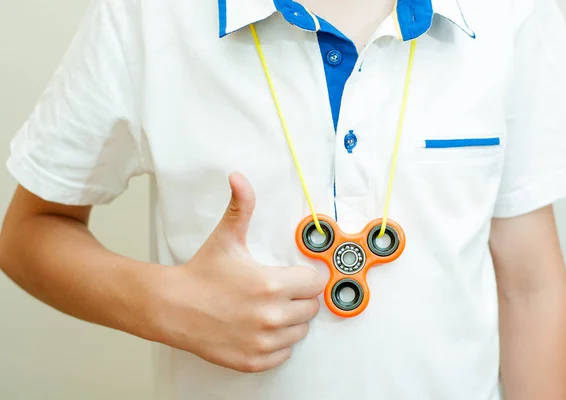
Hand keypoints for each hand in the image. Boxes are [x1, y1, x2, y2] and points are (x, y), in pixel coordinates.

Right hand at [155, 172, 325, 372]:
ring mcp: (263, 342)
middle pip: (311, 308)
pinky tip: (260, 328)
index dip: (305, 276)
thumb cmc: (200, 274)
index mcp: (271, 285)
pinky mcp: (254, 360)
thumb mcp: (225, 237)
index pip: (316, 283)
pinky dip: (277, 343)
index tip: (292, 275)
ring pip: (300, 331)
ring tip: (266, 309)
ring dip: (289, 321)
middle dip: (298, 298)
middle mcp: (271, 316)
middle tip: (275, 291)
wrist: (172, 308)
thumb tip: (239, 177)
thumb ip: (240, 205)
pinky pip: (284, 353)